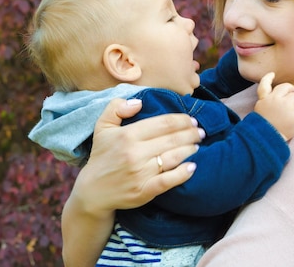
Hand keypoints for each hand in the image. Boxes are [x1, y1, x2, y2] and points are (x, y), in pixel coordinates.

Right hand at [73, 98, 202, 214]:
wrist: (92, 192)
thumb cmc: (102, 156)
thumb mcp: (102, 127)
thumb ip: (116, 108)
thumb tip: (138, 102)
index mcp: (127, 135)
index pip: (163, 123)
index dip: (182, 120)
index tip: (191, 120)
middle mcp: (134, 153)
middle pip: (172, 139)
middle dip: (191, 133)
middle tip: (200, 132)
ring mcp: (140, 173)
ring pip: (173, 157)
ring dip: (190, 149)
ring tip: (197, 145)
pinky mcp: (144, 191)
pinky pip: (168, 180)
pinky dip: (183, 173)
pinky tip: (193, 167)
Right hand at [254, 72, 293, 140]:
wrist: (268, 140)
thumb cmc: (265, 130)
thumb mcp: (261, 113)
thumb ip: (267, 104)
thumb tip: (281, 98)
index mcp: (264, 100)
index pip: (264, 85)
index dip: (268, 78)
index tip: (272, 74)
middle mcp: (274, 100)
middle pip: (285, 87)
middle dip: (291, 90)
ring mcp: (285, 105)